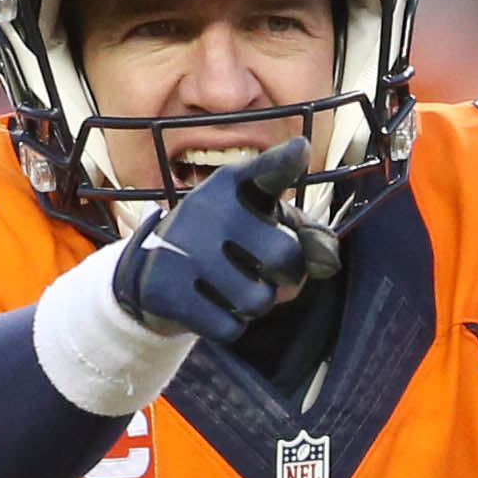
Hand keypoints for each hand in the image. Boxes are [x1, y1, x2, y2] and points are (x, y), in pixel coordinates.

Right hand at [110, 136, 341, 342]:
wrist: (149, 271)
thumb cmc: (226, 243)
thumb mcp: (264, 224)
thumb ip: (308, 235)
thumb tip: (328, 263)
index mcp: (231, 184)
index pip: (267, 171)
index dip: (284, 162)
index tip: (300, 149)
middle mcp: (206, 209)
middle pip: (286, 256)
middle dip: (287, 276)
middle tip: (264, 272)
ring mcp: (182, 248)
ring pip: (258, 300)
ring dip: (255, 304)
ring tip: (232, 288)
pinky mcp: (164, 288)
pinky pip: (229, 327)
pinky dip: (228, 325)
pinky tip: (208, 305)